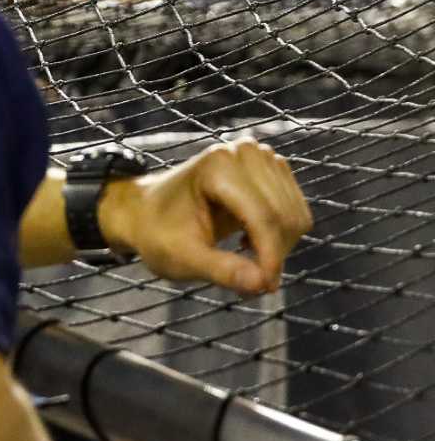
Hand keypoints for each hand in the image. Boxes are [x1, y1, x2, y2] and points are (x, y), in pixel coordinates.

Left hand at [102, 137, 311, 295]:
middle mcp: (244, 153)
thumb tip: (261, 283)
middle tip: (250, 278)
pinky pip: (294, 210)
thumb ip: (221, 270)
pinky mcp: (270, 169)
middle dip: (273, 253)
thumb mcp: (181, 257)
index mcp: (217, 167)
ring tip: (244, 258)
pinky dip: (280, 234)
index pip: (263, 217)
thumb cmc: (157, 232)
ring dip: (279, 245)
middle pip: (283, 216)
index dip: (270, 256)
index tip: (266, 288)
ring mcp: (260, 158)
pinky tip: (248, 240)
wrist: (146, 210)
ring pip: (294, 214)